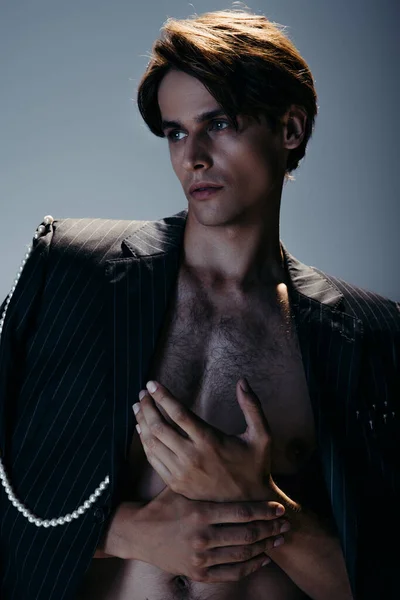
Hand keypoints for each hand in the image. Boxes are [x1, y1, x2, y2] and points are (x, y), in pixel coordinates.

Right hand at [123, 486, 289, 581]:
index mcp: (201, 513)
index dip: (265, 511)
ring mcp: (201, 558)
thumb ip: (205, 481)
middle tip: (286, 524)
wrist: (139, 533)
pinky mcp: (198, 573)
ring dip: (265, 547)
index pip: (242, 513)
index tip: (280, 508)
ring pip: (242, 555)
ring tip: (278, 539)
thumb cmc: (163, 505)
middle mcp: (202, 537)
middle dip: (270, 529)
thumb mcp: (182, 487)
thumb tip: (228, 460)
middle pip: (247, 535)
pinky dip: (251, 567)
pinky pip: (232, 573)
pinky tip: (262, 558)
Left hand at [133, 377, 273, 501]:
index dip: (163, 396)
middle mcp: (192, 456)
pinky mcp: (177, 484)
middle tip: (142, 393)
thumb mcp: (262, 435)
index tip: (152, 383)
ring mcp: (182, 472)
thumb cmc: (255, 465)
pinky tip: (142, 430)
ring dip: (142, 422)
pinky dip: (145, 443)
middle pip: (159, 427)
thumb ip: (252, 406)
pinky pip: (154, 460)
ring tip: (138, 407)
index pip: (179, 413)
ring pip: (152, 443)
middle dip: (147, 406)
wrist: (249, 503)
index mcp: (210, 441)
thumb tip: (242, 381)